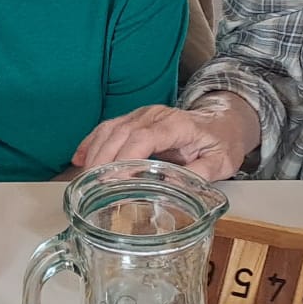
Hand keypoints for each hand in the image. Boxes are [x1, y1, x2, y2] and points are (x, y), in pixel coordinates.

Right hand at [71, 99, 254, 180]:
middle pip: (121, 133)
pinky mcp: (134, 119)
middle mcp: (155, 115)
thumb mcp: (221, 162)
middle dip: (103, 159)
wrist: (223, 122)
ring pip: (110, 129)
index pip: (144, 137)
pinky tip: (79, 159)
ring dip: (94, 152)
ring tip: (83, 178)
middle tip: (91, 185)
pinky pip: (107, 127)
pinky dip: (91, 142)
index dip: (125, 157)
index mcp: (176, 124)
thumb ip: (200, 175)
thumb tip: (176, 189)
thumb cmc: (221, 142)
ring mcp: (142, 115)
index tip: (113, 179)